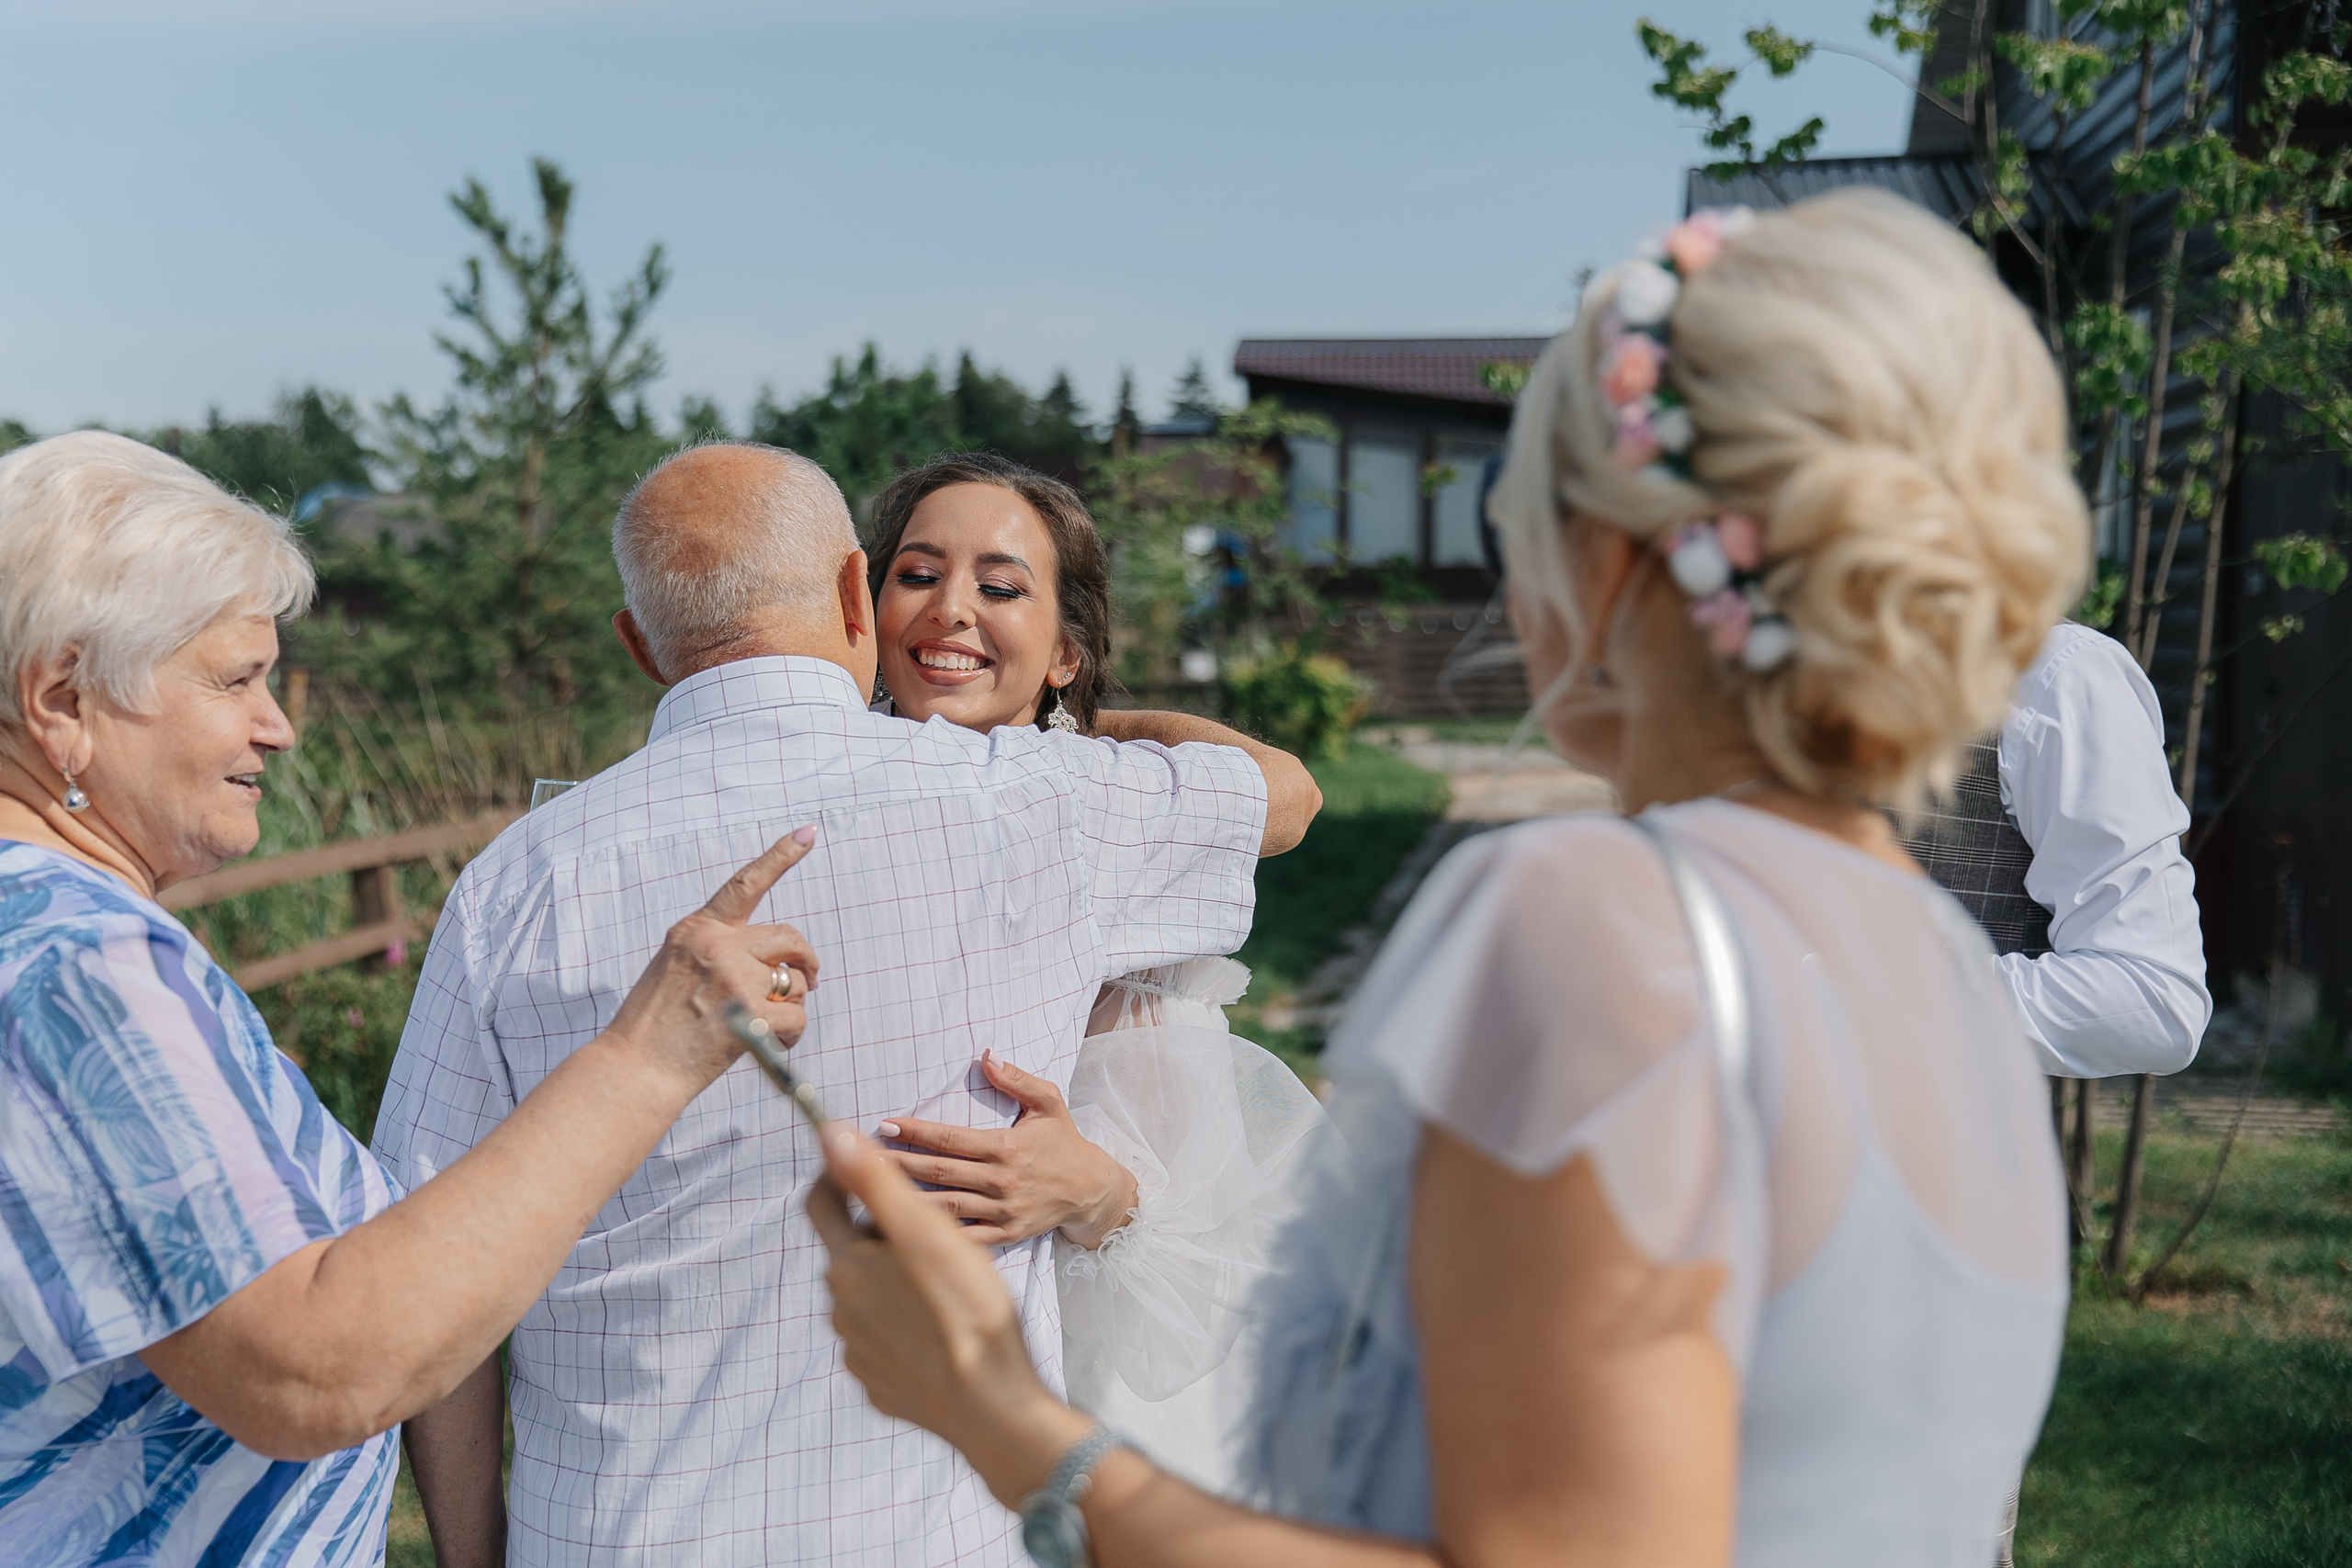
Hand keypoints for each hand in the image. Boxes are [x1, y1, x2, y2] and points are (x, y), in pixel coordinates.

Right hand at [604, 826, 821, 1096]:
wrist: (636, 1070)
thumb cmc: (655, 1026)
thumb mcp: (674, 968)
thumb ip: (715, 951)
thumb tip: (772, 960)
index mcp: (695, 929)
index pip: (745, 884)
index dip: (781, 856)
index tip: (808, 832)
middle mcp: (716, 944)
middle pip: (787, 938)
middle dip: (805, 961)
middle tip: (810, 981)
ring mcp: (734, 977)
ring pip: (795, 982)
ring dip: (792, 1006)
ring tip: (765, 1028)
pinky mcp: (750, 1014)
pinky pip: (796, 1018)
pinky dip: (792, 1035)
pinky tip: (772, 1045)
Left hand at [809, 1122, 1086, 1497]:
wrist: (991, 1406)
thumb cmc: (965, 1311)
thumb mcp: (926, 1232)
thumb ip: (876, 1181)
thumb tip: (830, 1134)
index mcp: (847, 1267)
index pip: (822, 1204)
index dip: (838, 1174)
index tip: (864, 1161)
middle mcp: (841, 1310)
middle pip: (850, 1253)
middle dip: (880, 1234)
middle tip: (931, 1230)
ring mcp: (859, 1352)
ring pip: (869, 1298)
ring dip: (893, 1282)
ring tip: (943, 1282)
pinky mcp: (880, 1385)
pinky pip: (884, 1342)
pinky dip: (905, 1327)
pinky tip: (941, 1330)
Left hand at [877, 1050, 1140, 1247]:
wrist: (1093, 1192)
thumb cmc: (1065, 1144)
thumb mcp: (1050, 1104)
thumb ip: (1018, 1080)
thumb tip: (987, 1056)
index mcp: (1006, 1148)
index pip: (951, 1138)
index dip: (915, 1132)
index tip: (884, 1125)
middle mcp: (1001, 1181)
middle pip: (938, 1173)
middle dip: (895, 1164)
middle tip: (858, 1157)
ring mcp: (1002, 1212)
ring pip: (944, 1208)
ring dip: (904, 1201)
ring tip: (866, 1194)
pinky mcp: (1004, 1236)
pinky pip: (963, 1238)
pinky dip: (933, 1237)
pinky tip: (902, 1232)